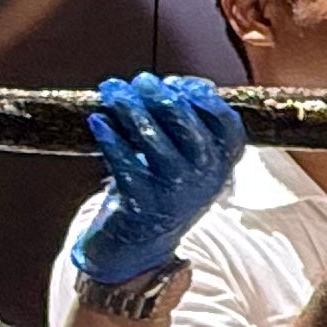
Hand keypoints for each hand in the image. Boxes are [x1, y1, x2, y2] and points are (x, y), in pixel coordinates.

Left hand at [78, 75, 242, 283]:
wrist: (139, 246)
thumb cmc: (160, 191)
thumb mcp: (187, 163)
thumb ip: (186, 127)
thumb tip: (170, 84)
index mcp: (222, 166)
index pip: (228, 126)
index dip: (205, 99)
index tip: (178, 82)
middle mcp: (205, 179)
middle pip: (188, 127)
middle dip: (161, 97)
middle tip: (140, 80)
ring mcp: (175, 193)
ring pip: (154, 141)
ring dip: (130, 110)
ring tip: (113, 91)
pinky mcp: (143, 203)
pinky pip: (125, 163)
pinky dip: (110, 138)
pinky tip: (98, 121)